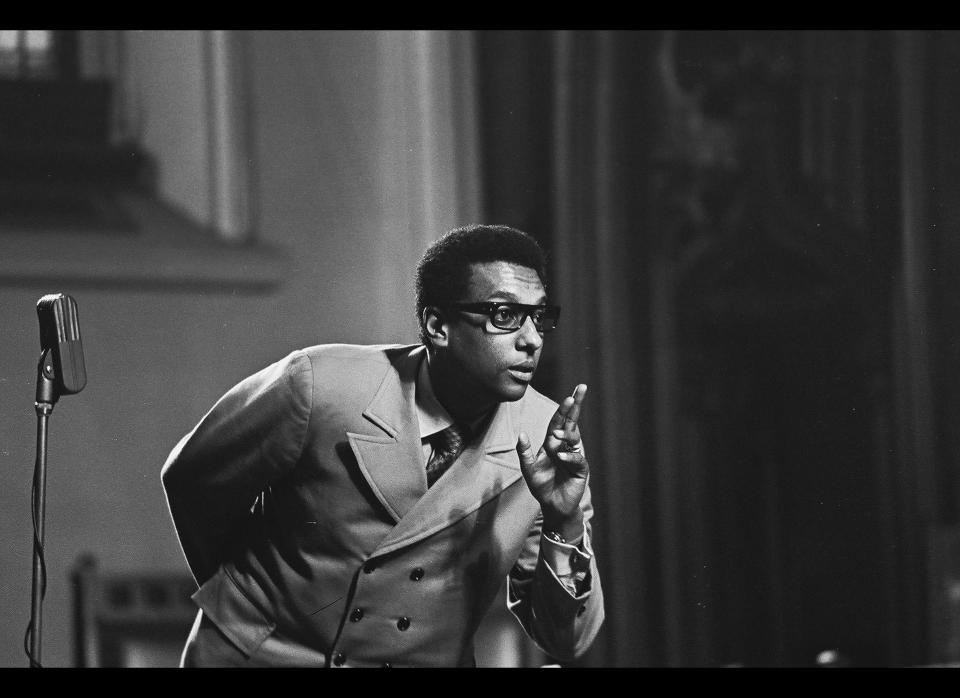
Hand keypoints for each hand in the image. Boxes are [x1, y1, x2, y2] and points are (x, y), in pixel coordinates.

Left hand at [516, 384, 588, 539]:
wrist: (552, 505)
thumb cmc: (541, 486)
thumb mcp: (528, 469)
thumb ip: (524, 452)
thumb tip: (521, 434)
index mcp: (552, 442)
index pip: (558, 421)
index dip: (564, 408)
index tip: (570, 394)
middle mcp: (565, 445)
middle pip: (572, 421)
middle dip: (576, 406)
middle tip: (581, 389)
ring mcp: (574, 456)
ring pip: (574, 438)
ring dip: (566, 434)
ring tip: (555, 436)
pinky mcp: (580, 469)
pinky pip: (577, 458)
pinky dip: (569, 456)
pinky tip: (561, 456)